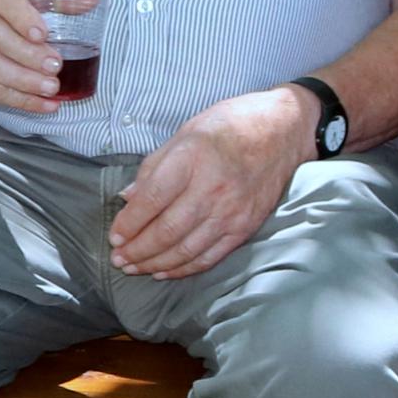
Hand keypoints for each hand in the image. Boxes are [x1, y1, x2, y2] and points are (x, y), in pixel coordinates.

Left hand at [112, 86, 319, 279]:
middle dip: (137, 250)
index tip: (114, 236)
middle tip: (117, 259)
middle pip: (167, 230)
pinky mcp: (245, 227)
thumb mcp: (185, 133)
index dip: (129, 223)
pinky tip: (165, 272)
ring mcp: (231, 211)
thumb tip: (127, 198)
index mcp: (191, 159)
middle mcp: (212, 188)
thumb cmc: (229, 125)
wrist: (283, 130)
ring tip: (134, 268)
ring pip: (186, 249)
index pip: (152, 199)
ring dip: (156, 264)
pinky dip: (185, 268)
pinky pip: (210, 256)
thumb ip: (154, 167)